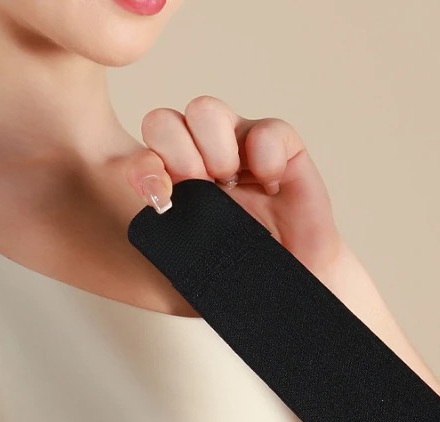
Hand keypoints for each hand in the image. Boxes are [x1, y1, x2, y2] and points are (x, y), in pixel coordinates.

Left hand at [124, 95, 342, 274]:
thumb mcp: (199, 257)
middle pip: (166, 122)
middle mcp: (205, 158)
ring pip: (206, 111)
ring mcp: (243, 149)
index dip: (144, 169)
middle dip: (178, 154)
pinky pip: (267, 129)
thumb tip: (157, 201)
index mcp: (178, 184)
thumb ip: (173, 229)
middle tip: (201, 188)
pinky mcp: (285, 149)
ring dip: (213, 146)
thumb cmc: (247, 273)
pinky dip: (265, 153)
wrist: (294, 292)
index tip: (159, 199)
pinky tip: (271, 185)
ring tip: (232, 181)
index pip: (144, 157)